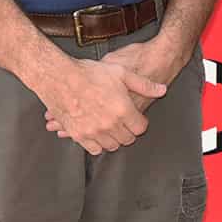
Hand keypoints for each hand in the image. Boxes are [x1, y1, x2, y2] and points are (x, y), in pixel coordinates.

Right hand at [39, 58, 166, 155]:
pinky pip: (93, 149)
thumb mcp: (122, 73)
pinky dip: (98, 144)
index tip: (137, 118)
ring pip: (112, 146)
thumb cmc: (90, 73)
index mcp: (123, 110)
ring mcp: (93, 132)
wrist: (60, 78)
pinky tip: (99, 133)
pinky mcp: (78, 135)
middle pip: (127, 139)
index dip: (140, 122)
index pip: (140, 128)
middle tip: (125, 122)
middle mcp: (109, 124)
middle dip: (129, 131)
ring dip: (115, 138)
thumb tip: (161, 90)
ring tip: (113, 127)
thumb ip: (144, 85)